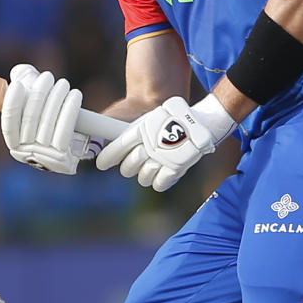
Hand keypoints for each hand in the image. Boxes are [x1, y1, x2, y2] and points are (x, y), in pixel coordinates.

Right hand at [0, 64, 100, 174]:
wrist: (78, 147)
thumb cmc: (51, 119)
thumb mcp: (36, 102)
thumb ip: (25, 84)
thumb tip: (20, 71)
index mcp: (15, 141)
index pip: (9, 121)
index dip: (11, 103)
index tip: (18, 84)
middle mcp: (26, 151)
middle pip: (30, 118)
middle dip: (39, 93)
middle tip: (48, 76)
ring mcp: (45, 156)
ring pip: (48, 121)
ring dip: (57, 97)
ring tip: (63, 84)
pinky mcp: (63, 157)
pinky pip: (65, 129)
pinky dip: (70, 109)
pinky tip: (75, 95)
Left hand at [95, 94, 234, 191]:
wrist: (202, 120)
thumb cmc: (174, 118)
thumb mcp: (151, 118)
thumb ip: (135, 130)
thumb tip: (109, 139)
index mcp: (141, 130)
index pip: (118, 147)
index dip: (108, 157)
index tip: (101, 164)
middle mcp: (149, 146)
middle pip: (128, 167)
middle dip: (126, 168)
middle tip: (128, 167)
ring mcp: (162, 158)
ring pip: (142, 177)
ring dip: (143, 176)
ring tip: (148, 169)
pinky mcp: (175, 168)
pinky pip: (159, 184)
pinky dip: (158, 182)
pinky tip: (160, 175)